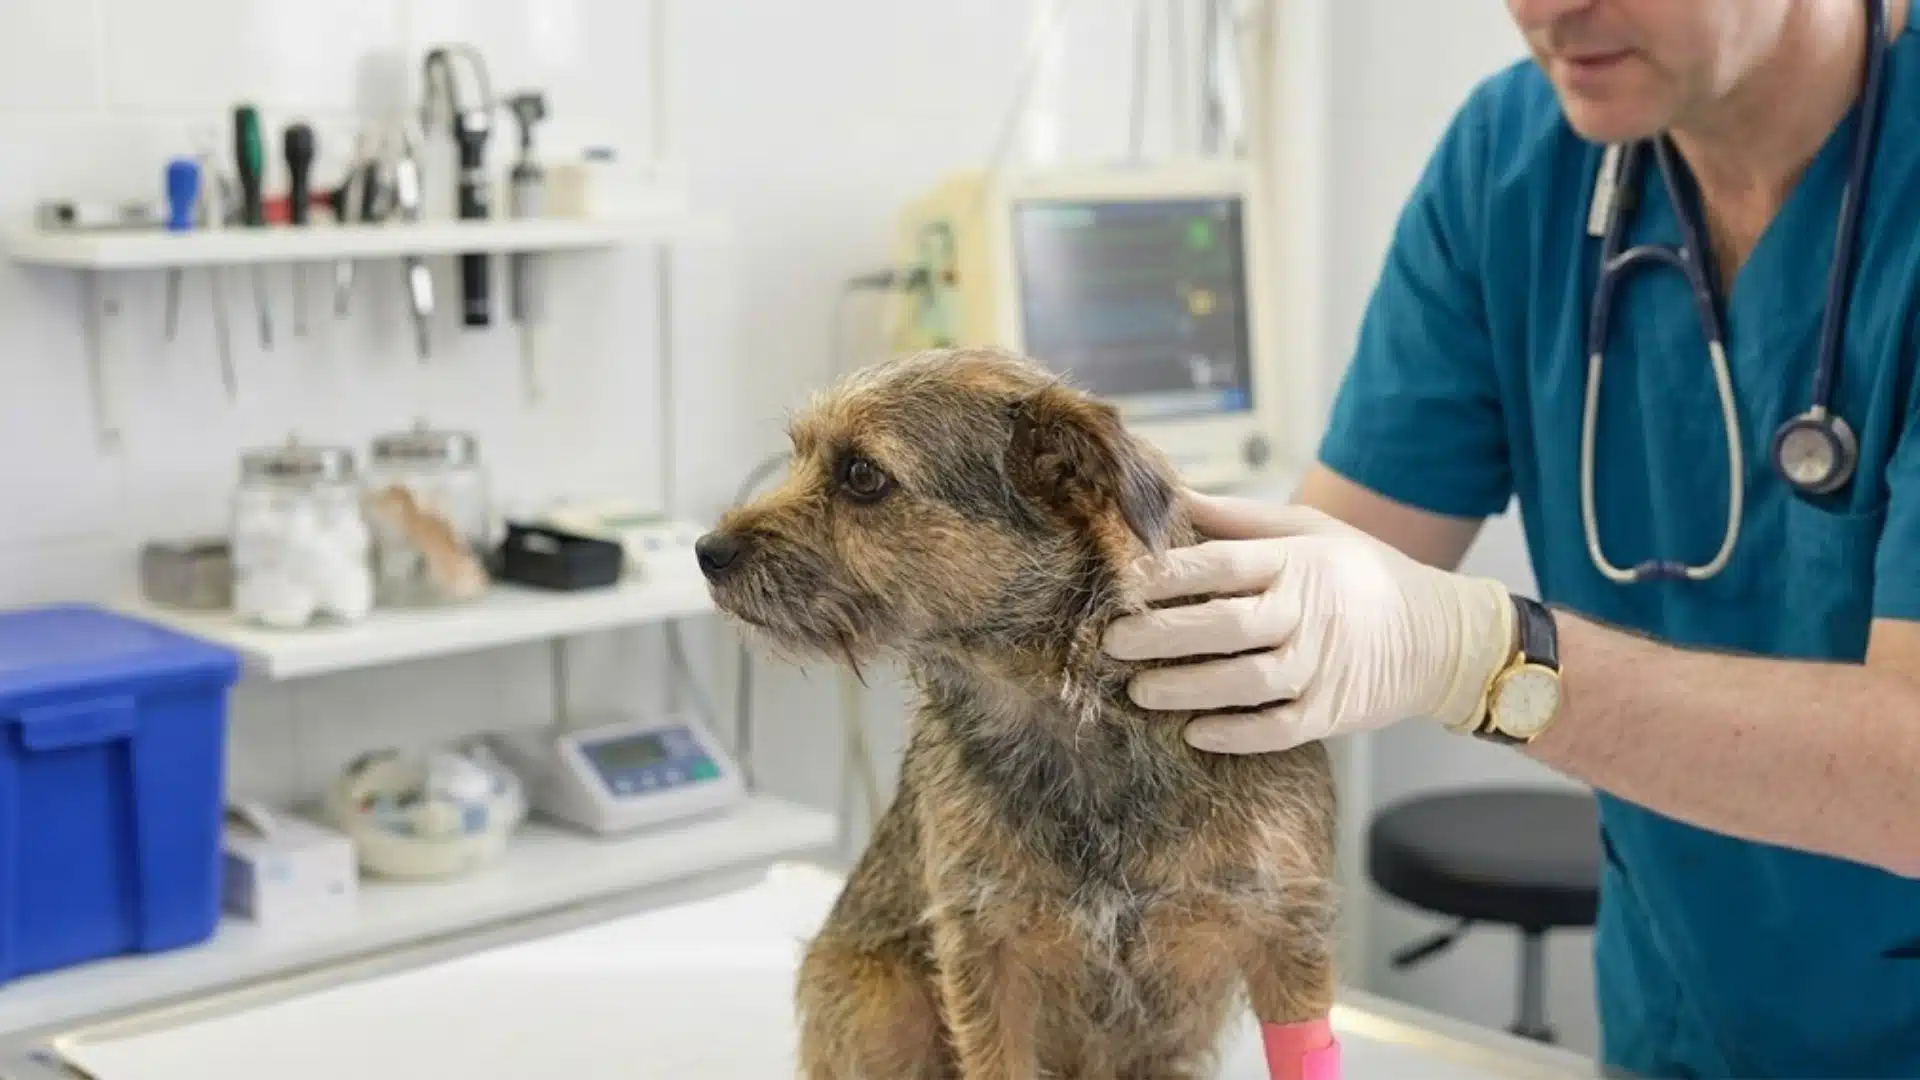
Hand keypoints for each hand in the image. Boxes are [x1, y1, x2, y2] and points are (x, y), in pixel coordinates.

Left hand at [1102, 492, 1515, 752]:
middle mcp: (1308, 612)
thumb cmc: (1360, 573)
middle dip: (1164, 634)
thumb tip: (1169, 493)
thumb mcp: (1308, 530)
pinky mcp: (1333, 711)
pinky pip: (1278, 729)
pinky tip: (1195, 734)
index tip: (1122, 581)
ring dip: (1189, 689)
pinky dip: (1236, 735)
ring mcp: (1323, 665)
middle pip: (1227, 624)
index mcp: (1297, 561)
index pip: (1223, 564)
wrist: (1441, 634)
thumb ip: (1237, 519)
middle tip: (1113, 641)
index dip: (1170, 574)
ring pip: (1247, 682)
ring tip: (1140, 691)